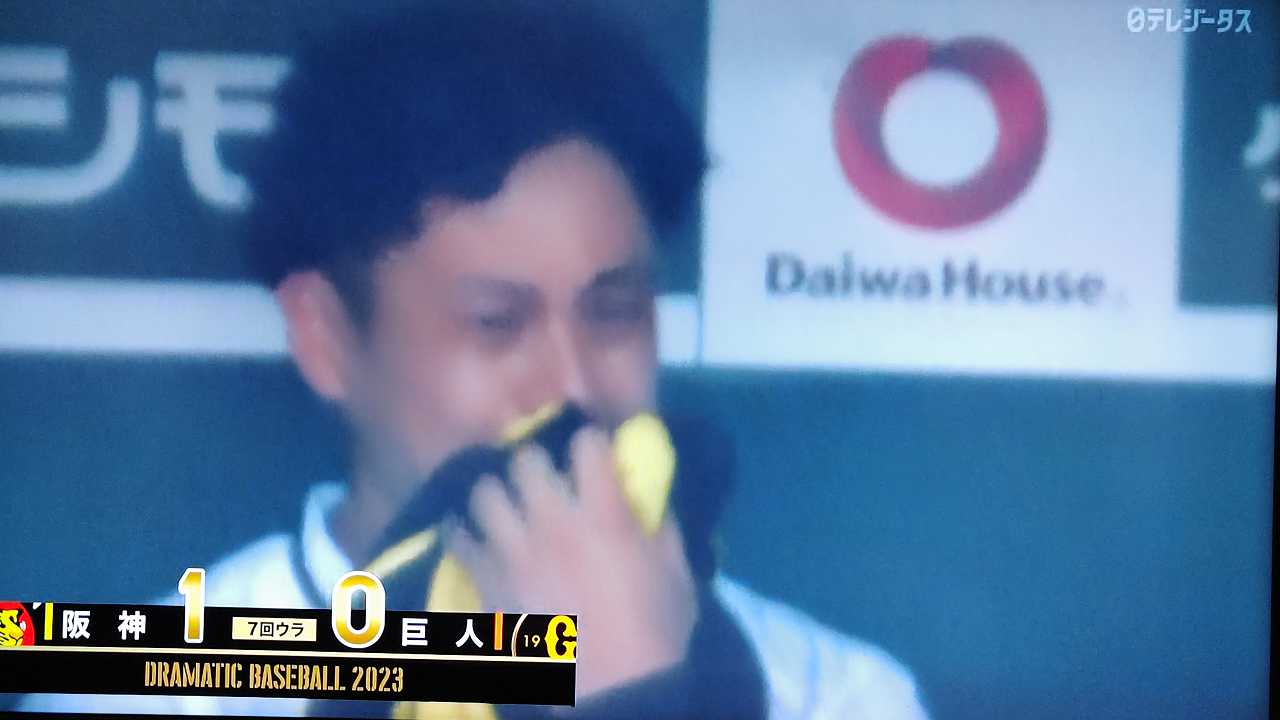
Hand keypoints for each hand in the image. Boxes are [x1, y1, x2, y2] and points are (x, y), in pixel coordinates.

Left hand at [444, 426, 697, 698]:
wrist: (617, 693)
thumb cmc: (656, 632)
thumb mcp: (675, 570)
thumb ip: (658, 522)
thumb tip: (645, 491)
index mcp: (604, 516)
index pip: (587, 444)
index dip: (593, 442)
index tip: (596, 452)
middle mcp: (554, 523)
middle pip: (526, 459)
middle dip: (538, 462)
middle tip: (547, 479)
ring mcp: (515, 552)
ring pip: (485, 492)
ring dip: (498, 493)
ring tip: (506, 504)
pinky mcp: (490, 582)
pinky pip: (460, 540)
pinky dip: (463, 531)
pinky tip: (473, 533)